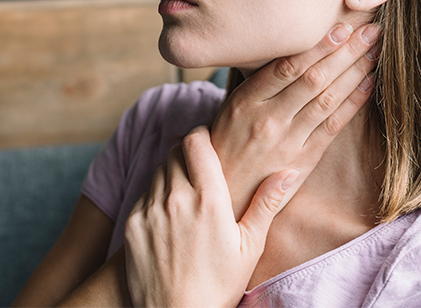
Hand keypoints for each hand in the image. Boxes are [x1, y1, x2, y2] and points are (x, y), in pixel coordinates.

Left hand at [124, 126, 298, 307]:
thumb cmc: (219, 284)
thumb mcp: (250, 245)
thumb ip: (267, 202)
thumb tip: (288, 171)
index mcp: (208, 197)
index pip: (196, 142)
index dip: (201, 136)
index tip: (208, 143)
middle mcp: (176, 197)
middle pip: (175, 152)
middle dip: (187, 153)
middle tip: (199, 169)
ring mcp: (151, 210)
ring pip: (159, 170)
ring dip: (171, 173)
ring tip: (186, 193)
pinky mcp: (132, 225)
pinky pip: (144, 194)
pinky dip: (156, 195)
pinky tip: (169, 216)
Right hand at [211, 23, 377, 219]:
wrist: (222, 192)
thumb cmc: (227, 141)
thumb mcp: (232, 105)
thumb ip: (261, 80)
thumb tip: (294, 47)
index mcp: (247, 100)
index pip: (287, 66)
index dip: (318, 45)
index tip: (342, 27)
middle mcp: (268, 119)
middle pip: (313, 79)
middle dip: (346, 52)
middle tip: (371, 29)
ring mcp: (287, 142)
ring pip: (327, 100)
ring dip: (355, 73)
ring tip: (376, 50)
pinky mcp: (303, 161)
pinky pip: (332, 127)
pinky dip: (352, 104)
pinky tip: (369, 84)